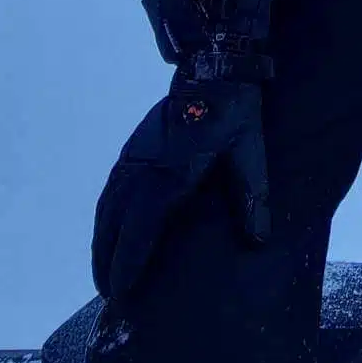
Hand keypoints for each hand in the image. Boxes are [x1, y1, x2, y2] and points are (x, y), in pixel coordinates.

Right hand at [91, 73, 269, 299]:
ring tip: (103, 271)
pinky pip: (111, 190)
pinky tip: (109, 229)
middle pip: (114, 224)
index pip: (140, 229)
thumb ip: (252, 197)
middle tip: (107, 294)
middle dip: (107, 260)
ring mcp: (134, 157)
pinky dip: (105, 216)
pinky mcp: (133, 147)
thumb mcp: (249, 154)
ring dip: (102, 240)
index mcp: (169, 175)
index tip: (119, 293)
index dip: (127, 262)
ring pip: (107, 207)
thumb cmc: (234, 113)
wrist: (212, 69)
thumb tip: (259, 241)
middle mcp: (143, 169)